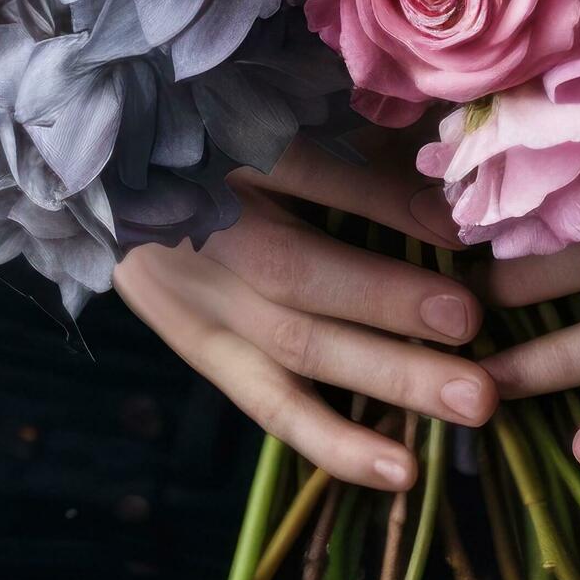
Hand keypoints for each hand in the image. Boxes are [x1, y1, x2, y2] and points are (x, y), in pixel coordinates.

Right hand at [114, 137, 493, 490]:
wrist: (106, 173)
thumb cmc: (216, 125)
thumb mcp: (269, 109)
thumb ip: (357, 130)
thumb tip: (454, 166)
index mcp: (209, 146)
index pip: (299, 172)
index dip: (378, 199)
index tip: (459, 223)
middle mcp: (195, 226)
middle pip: (292, 270)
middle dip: (387, 299)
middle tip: (473, 320)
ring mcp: (193, 295)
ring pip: (290, 346)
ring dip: (384, 377)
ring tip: (470, 402)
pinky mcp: (196, 346)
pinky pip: (268, 403)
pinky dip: (334, 441)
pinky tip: (400, 471)